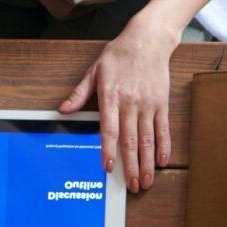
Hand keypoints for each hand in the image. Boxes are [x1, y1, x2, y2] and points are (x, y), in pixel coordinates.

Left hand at [62, 17, 177, 190]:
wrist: (148, 40)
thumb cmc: (119, 55)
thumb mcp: (95, 70)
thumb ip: (80, 93)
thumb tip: (63, 110)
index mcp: (111, 96)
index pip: (110, 129)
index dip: (108, 150)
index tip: (108, 167)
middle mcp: (131, 103)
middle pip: (131, 140)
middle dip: (132, 166)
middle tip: (132, 186)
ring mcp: (148, 104)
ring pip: (148, 139)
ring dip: (148, 163)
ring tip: (146, 181)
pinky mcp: (162, 104)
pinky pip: (163, 129)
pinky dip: (163, 147)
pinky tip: (162, 162)